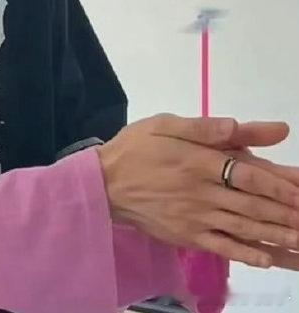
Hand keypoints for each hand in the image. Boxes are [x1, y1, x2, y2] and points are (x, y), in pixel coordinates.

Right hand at [96, 114, 298, 269]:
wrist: (103, 182)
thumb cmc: (137, 147)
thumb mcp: (166, 124)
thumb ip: (205, 127)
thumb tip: (237, 124)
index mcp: (198, 161)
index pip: (247, 174)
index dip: (279, 183)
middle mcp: (201, 192)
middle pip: (252, 204)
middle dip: (286, 212)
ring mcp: (195, 217)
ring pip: (243, 227)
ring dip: (276, 234)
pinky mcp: (187, 236)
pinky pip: (222, 247)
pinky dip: (247, 254)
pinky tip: (268, 258)